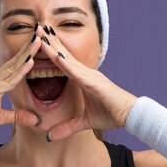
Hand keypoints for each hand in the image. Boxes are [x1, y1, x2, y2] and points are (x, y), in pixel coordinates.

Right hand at [0, 26, 44, 131]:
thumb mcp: (0, 118)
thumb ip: (17, 117)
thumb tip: (34, 120)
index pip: (15, 64)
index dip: (27, 53)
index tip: (38, 42)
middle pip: (15, 59)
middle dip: (29, 46)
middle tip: (41, 31)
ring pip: (14, 66)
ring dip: (28, 53)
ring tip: (39, 40)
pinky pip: (9, 81)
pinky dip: (20, 71)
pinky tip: (30, 62)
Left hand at [38, 26, 137, 141]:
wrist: (129, 115)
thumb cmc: (111, 114)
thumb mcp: (84, 122)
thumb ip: (67, 127)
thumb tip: (51, 137)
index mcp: (82, 79)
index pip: (62, 63)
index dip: (51, 51)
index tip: (39, 40)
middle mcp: (85, 73)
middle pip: (63, 55)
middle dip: (50, 42)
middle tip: (37, 28)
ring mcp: (90, 76)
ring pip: (67, 60)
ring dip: (54, 48)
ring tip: (41, 36)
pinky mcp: (95, 82)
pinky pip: (77, 72)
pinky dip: (66, 64)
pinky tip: (56, 56)